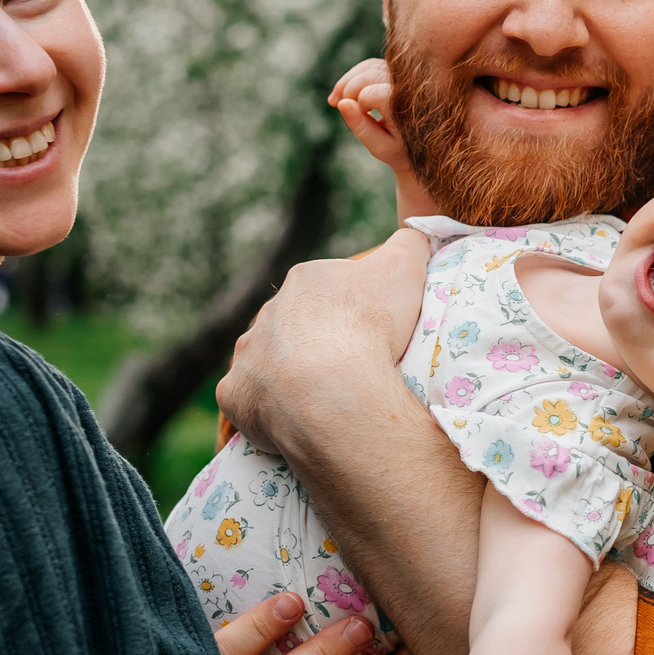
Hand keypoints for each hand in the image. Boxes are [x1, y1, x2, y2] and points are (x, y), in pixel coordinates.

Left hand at [216, 233, 431, 460]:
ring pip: (266, 361)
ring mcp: (247, 355)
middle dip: (316, 342)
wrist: (334, 389)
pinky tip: (291, 420)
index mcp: (306, 282)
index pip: (328, 291)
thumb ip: (409, 244)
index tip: (371, 333)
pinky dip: (266, 410)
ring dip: (286, 375)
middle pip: (294, 326)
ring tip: (321, 399)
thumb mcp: (405, 268)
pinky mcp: (236, 394)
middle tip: (350, 368)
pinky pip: (249, 401)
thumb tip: (417, 234)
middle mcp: (268, 313)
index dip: (350, 310)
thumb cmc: (370, 324)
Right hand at [330, 56, 434, 218]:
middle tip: (337, 105)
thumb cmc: (403, 150)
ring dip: (347, 81)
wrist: (426, 145)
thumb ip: (361, 127)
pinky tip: (342, 94)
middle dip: (348, 90)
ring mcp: (405, 76)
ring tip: (334, 101)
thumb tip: (341, 103)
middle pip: (369, 75)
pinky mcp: (398, 72)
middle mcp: (410, 86)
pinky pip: (371, 65)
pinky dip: (353, 76)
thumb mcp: (381, 147)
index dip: (359, 104)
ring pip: (368, 67)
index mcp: (409, 105)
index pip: (372, 94)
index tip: (360, 119)